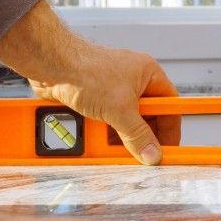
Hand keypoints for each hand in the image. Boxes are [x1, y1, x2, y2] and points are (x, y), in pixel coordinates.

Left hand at [0, 0, 180, 164]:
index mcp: (147, 74)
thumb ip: (138, 134)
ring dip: (117, 137)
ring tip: (112, 147)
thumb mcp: (120, 108)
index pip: (169, 105)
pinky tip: (96, 141)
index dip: (170, 128)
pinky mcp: (93, 100)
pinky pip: (104, 122)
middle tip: (140, 154)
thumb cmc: (85, 69)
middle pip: (145, 118)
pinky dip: (100, 134)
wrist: (50, 66)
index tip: (168, 147)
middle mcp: (131, 82)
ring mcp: (111, 91)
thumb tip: (152, 153)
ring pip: (122, 123)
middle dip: (139, 136)